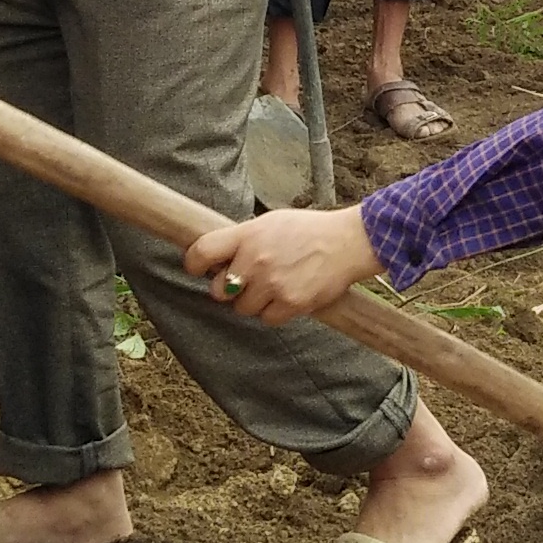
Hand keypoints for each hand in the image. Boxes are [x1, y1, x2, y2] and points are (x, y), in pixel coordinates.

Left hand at [184, 203, 384, 321]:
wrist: (348, 242)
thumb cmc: (310, 231)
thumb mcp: (271, 222)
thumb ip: (244, 239)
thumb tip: (220, 259)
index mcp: (248, 235)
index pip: (202, 251)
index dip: (193, 263)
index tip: (197, 268)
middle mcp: (255, 260)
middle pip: (219, 290)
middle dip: (228, 289)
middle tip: (245, 282)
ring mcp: (272, 284)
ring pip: (243, 308)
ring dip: (254, 302)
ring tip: (274, 287)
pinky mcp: (290, 303)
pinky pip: (267, 319)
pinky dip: (275, 312)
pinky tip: (288, 296)